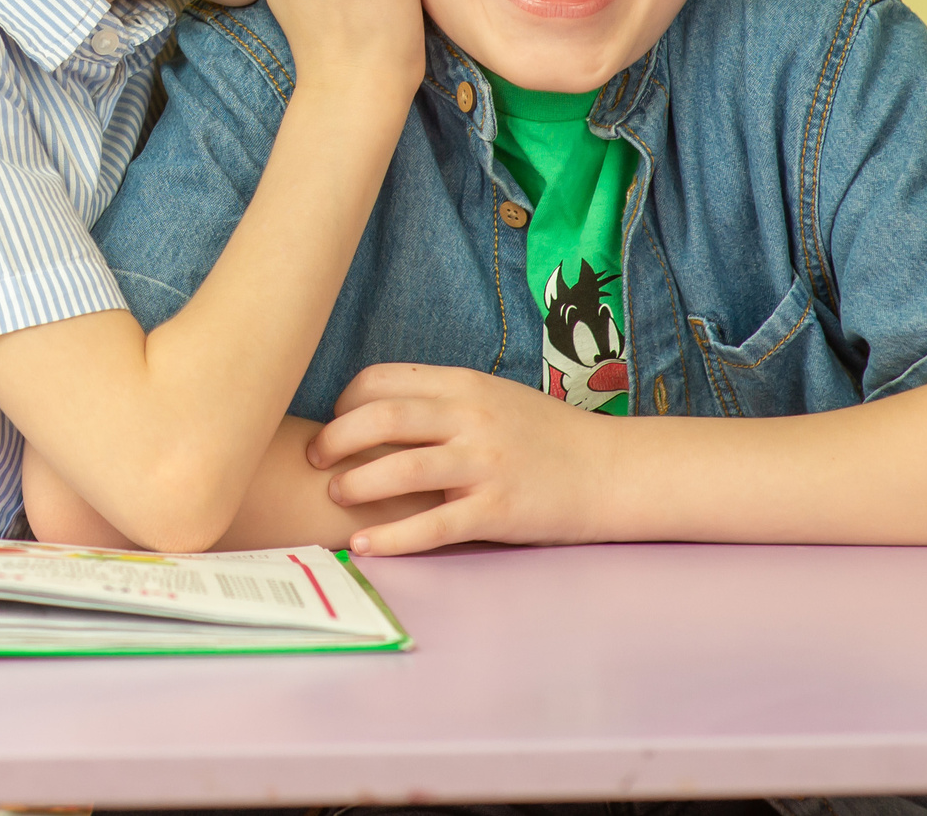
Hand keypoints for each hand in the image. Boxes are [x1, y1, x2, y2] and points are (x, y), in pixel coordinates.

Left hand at [308, 363, 610, 554]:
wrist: (611, 470)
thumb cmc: (547, 437)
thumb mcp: (494, 399)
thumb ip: (443, 401)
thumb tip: (380, 411)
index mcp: (465, 385)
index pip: (384, 380)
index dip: (347, 401)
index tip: (334, 423)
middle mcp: (471, 418)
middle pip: (382, 418)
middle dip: (336, 439)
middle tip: (314, 459)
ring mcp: (484, 464)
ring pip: (402, 470)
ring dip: (357, 484)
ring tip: (336, 496)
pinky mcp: (497, 510)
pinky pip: (433, 526)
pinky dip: (391, 538)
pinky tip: (364, 545)